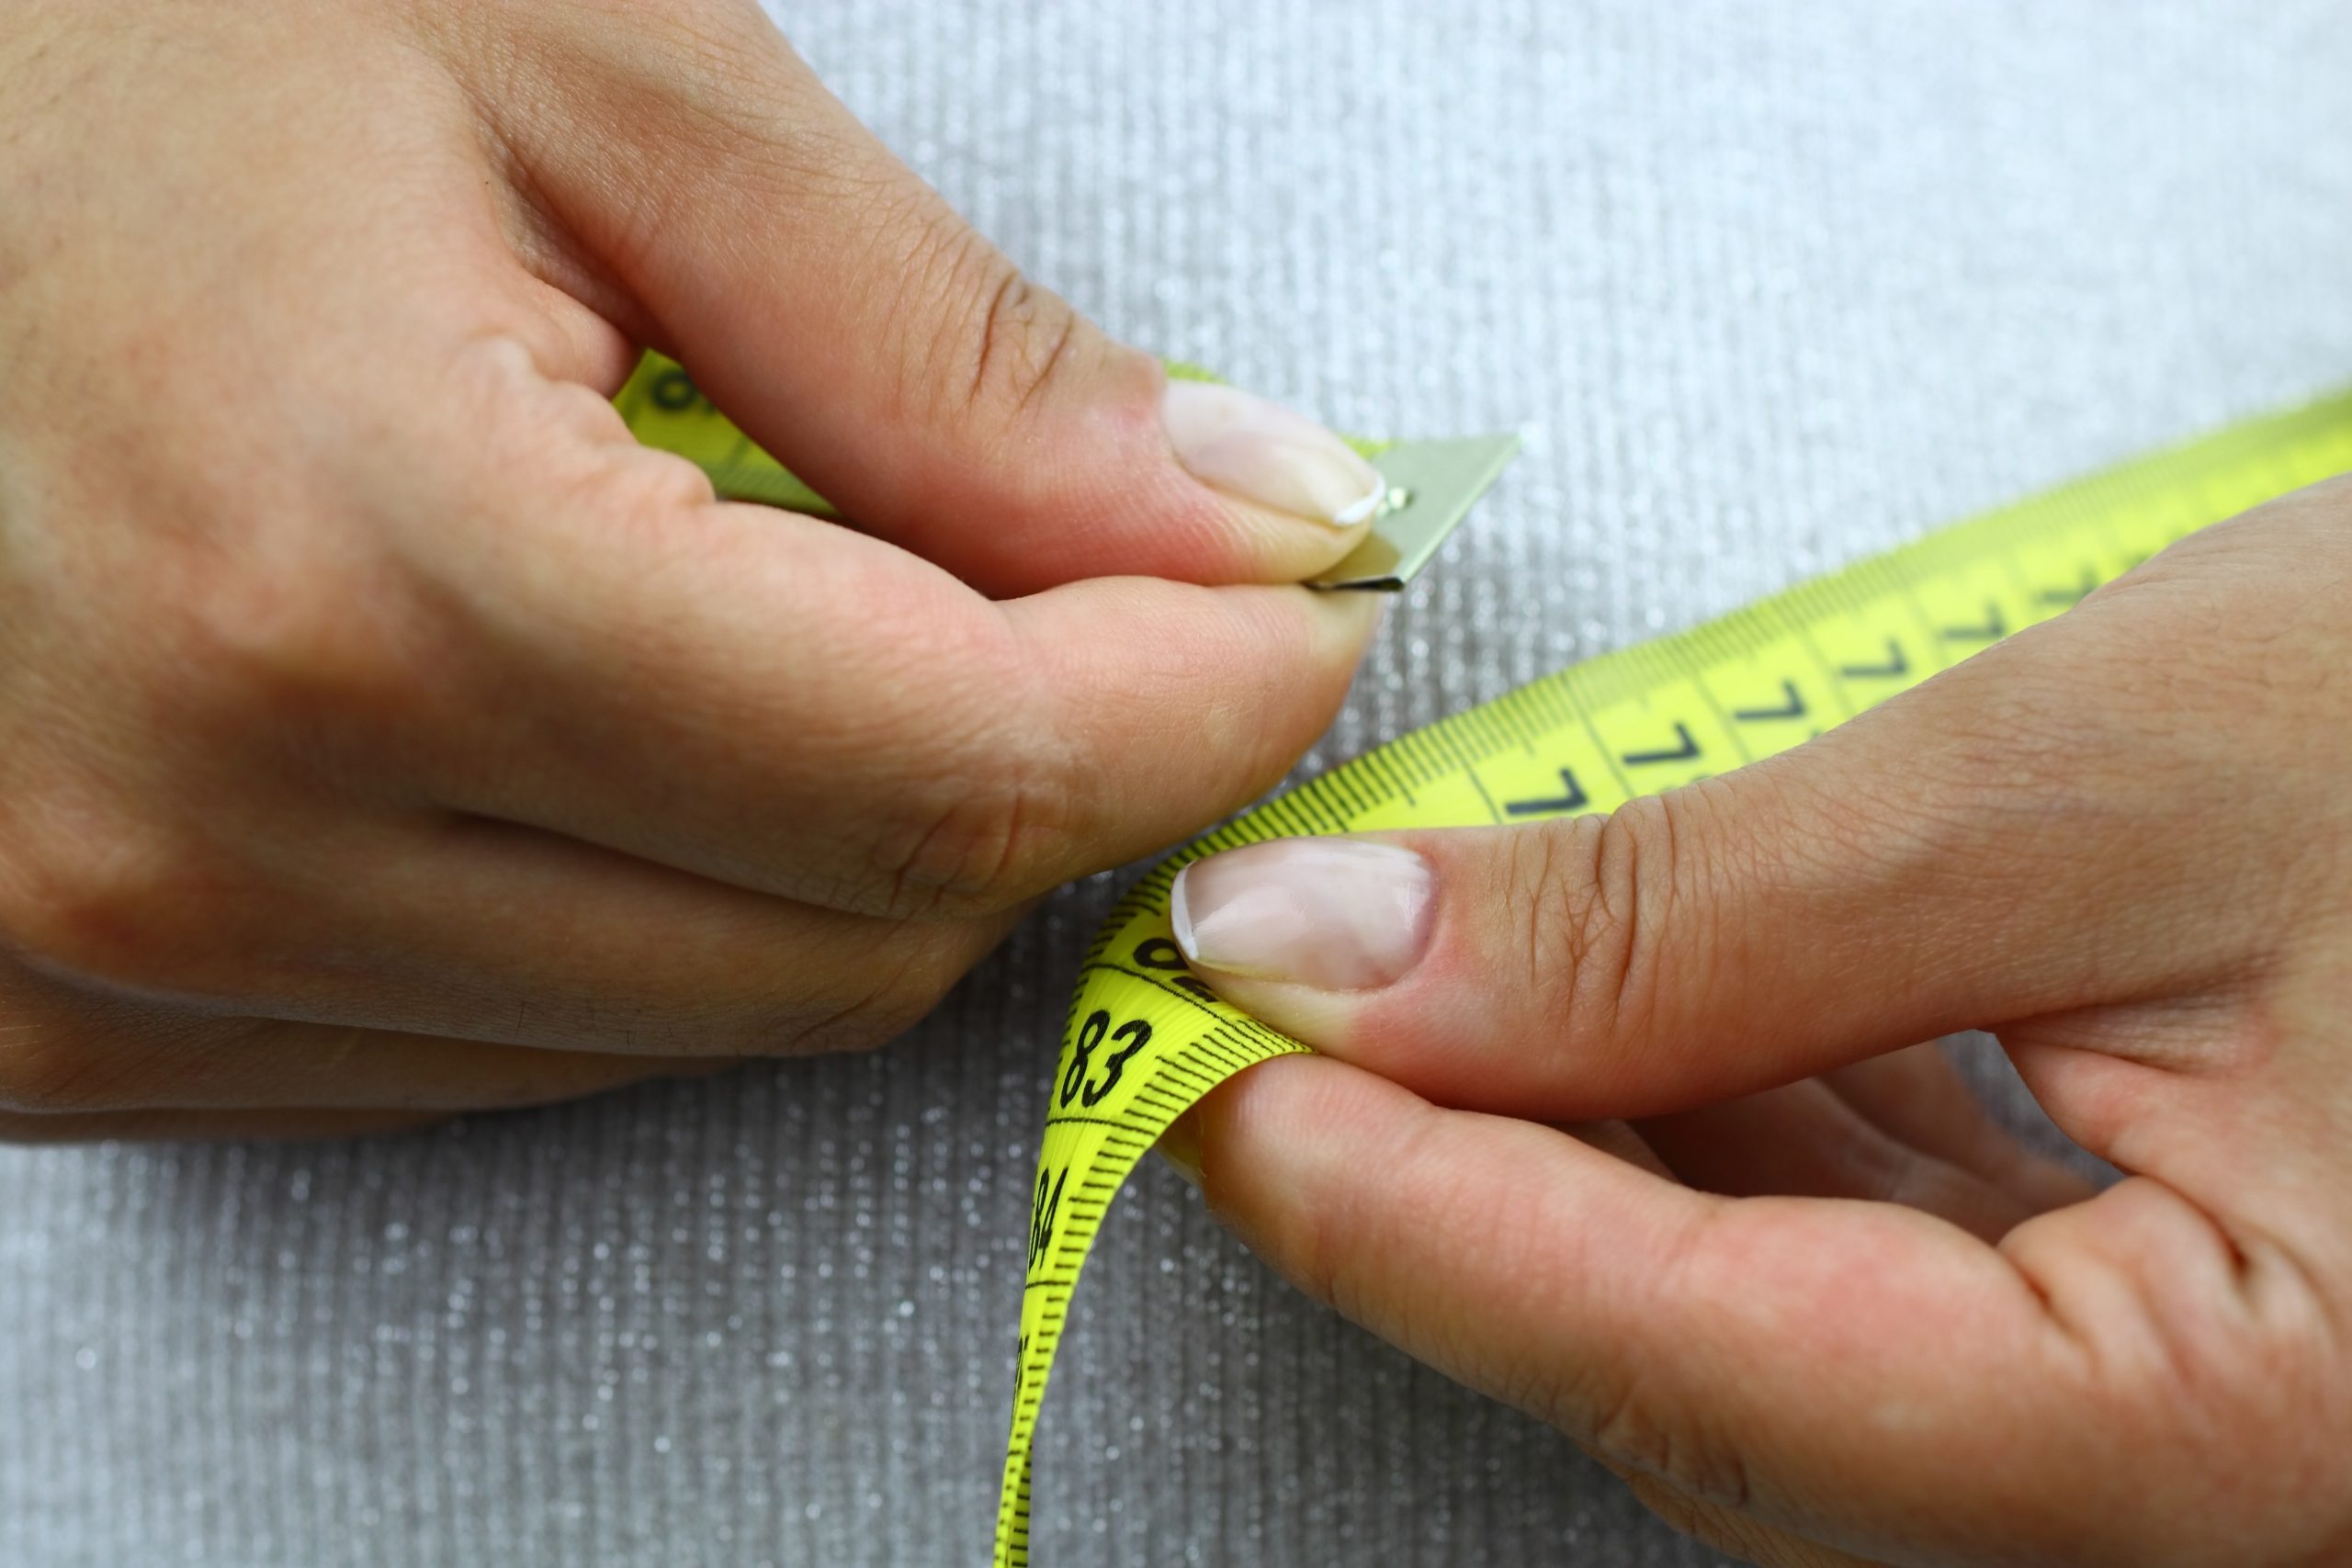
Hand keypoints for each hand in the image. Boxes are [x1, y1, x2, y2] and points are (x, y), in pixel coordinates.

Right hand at [0, 1, 1383, 1140]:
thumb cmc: (154, 28)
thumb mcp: (596, 86)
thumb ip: (952, 362)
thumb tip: (1246, 532)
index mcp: (356, 575)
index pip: (952, 780)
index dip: (1195, 703)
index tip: (1290, 608)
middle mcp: (212, 840)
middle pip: (856, 942)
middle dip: (1036, 770)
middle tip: (1073, 584)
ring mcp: (113, 965)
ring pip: (704, 1018)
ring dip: (833, 839)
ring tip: (765, 592)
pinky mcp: (65, 1019)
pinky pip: (511, 1048)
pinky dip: (645, 906)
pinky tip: (592, 708)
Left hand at [1168, 480, 2351, 1565]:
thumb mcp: (2112, 774)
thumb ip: (1704, 906)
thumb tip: (1345, 959)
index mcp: (2260, 1439)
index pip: (1716, 1372)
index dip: (1417, 1219)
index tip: (1208, 1081)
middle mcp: (2226, 1502)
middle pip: (1726, 1381)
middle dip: (1463, 1191)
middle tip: (1264, 1022)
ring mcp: (2208, 1431)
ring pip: (1784, 1335)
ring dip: (1572, 1156)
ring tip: (1410, 984)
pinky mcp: (2189, 1322)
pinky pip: (1884, 1269)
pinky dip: (1717, 1136)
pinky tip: (1619, 1012)